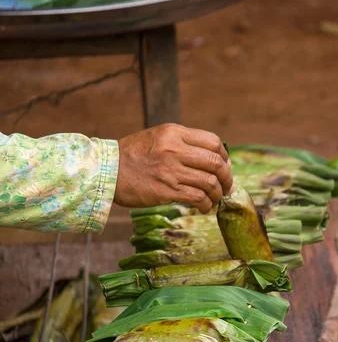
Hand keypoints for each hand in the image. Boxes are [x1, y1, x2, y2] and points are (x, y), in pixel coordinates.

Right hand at [114, 123, 233, 213]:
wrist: (107, 171)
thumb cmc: (133, 156)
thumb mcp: (158, 138)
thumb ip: (183, 144)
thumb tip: (213, 160)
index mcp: (174, 133)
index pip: (213, 142)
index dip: (225, 157)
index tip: (225, 167)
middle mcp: (174, 149)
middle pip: (215, 163)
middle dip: (226, 178)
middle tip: (227, 187)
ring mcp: (171, 170)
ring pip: (209, 182)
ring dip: (217, 194)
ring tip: (214, 199)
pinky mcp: (166, 190)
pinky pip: (196, 198)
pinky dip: (205, 204)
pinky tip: (204, 207)